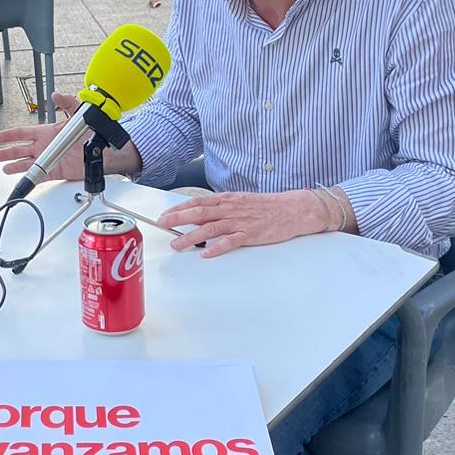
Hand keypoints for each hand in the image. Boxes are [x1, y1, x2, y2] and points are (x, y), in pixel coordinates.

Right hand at [0, 92, 83, 179]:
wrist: (102, 151)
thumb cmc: (90, 132)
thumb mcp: (78, 113)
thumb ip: (67, 103)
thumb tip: (56, 95)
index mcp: (46, 132)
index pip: (23, 133)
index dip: (10, 135)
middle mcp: (44, 146)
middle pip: (19, 150)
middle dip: (5, 153)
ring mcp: (47, 159)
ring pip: (25, 163)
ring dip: (14, 166)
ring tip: (4, 168)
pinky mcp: (54, 171)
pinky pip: (38, 175)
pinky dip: (29, 178)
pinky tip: (21, 179)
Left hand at [155, 189, 338, 258]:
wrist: (292, 209)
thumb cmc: (266, 206)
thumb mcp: (240, 201)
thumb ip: (222, 208)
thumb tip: (201, 216)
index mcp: (227, 200)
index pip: (197, 202)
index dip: (179, 209)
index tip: (164, 215)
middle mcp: (231, 209)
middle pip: (199, 213)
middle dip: (177, 219)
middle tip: (161, 225)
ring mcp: (240, 222)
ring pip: (210, 229)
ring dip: (191, 237)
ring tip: (177, 244)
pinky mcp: (251, 235)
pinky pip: (231, 242)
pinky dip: (217, 248)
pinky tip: (206, 254)